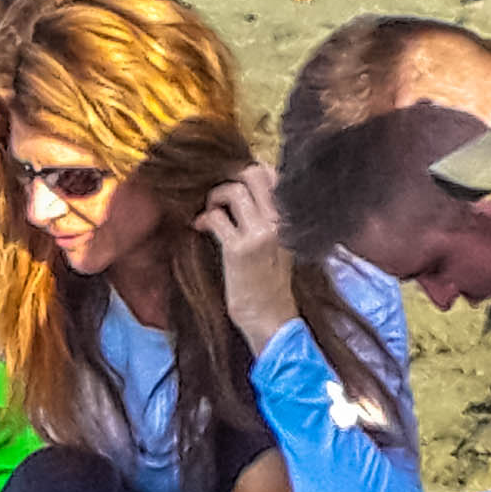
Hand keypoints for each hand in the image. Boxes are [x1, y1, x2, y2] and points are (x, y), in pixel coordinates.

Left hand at [194, 162, 297, 354]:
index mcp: (291, 219)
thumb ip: (270, 218)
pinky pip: (216, 218)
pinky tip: (200, 227)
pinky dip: (203, 219)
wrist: (270, 317)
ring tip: (210, 211)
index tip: (236, 187)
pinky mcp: (238, 250)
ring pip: (234, 191)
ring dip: (215, 197)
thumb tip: (248, 192)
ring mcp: (260, 234)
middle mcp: (279, 222)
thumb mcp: (282, 245)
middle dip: (231, 178)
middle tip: (221, 196)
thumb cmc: (271, 283)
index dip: (249, 174)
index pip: (274, 175)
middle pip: (254, 174)